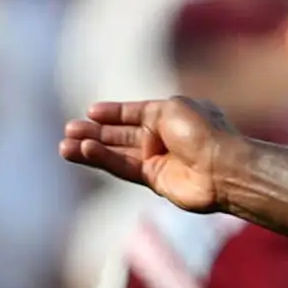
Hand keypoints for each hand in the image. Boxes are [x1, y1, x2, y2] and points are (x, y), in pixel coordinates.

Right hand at [59, 96, 244, 212]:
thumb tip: (126, 117)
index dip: (112, 113)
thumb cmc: (202, 132)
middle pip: (120, 135)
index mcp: (168, 115)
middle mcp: (161, 137)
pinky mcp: (153, 180)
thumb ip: (144, 112)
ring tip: (64, 146)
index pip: (133, 113)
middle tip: (68, 130)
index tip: (90, 112)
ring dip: (91, 149)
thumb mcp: (172, 108)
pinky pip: (123, 167)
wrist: (223, 168)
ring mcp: (157, 159)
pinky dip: (104, 160)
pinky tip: (85, 153)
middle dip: (94, 132)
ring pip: (116, 153)